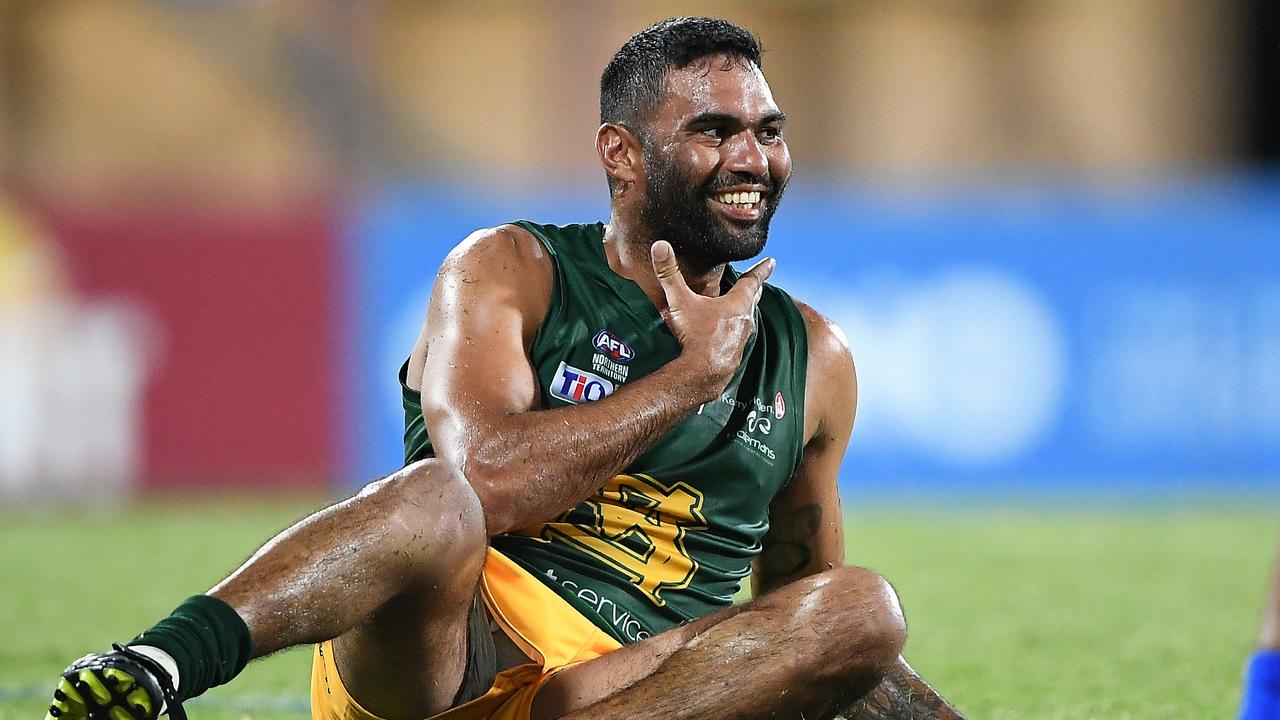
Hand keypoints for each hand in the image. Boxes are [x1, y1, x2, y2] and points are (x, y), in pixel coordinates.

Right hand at [650, 240, 775, 398]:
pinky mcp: (735, 354)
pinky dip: (735, 331)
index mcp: (736, 303)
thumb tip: (660, 245)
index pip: (752, 280)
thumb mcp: (679, 301)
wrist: (701, 374)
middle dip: (755, 289)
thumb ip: (669, 274)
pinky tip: (726, 335)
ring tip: (740, 308)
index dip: (761, 269)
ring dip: (745, 311)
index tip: (771, 262)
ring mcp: (741, 339)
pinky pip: (738, 337)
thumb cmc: (694, 336)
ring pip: (746, 319)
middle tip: (759, 282)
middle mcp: (744, 320)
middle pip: (752, 299)